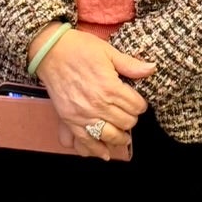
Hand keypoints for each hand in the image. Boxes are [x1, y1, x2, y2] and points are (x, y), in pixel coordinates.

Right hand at [32, 26, 153, 161]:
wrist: (49, 51)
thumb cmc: (79, 48)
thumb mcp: (108, 51)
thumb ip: (130, 65)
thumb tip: (151, 69)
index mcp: (110, 87)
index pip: (137, 106)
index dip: (140, 104)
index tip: (137, 102)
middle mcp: (98, 104)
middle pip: (126, 122)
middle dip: (131, 118)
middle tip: (128, 112)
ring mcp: (83, 114)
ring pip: (111, 135)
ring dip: (119, 136)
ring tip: (123, 135)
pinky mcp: (70, 120)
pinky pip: (86, 141)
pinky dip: (97, 149)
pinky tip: (105, 153)